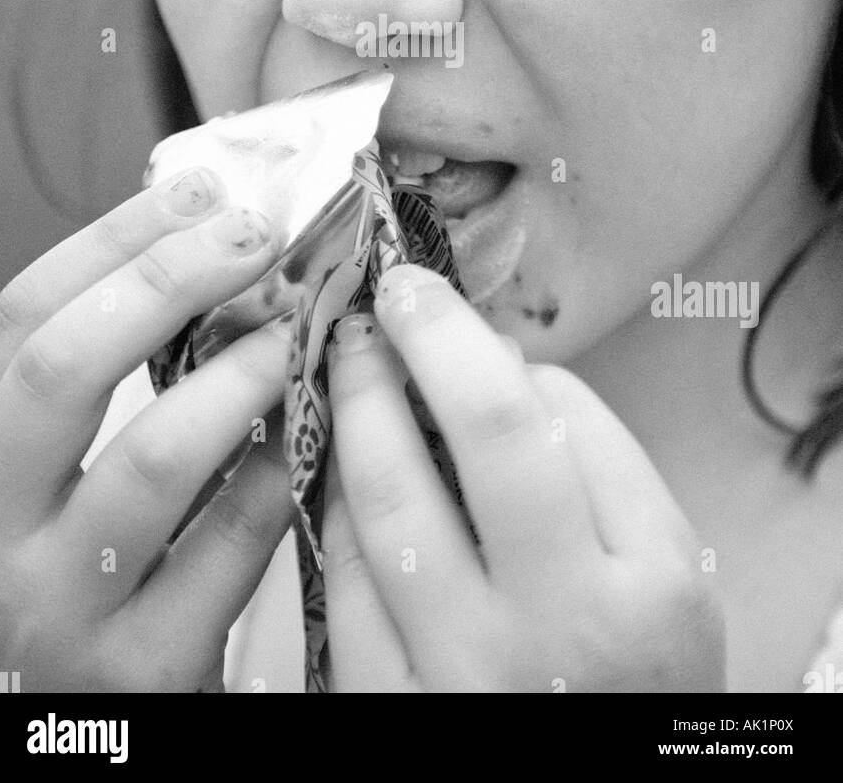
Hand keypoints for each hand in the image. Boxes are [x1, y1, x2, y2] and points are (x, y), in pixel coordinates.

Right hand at [0, 168, 293, 691]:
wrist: (74, 726)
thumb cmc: (81, 572)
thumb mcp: (55, 472)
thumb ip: (104, 370)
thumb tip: (198, 232)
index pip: (21, 317)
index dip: (114, 240)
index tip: (201, 190)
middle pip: (61, 370)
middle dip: (167, 281)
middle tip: (255, 239)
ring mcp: (61, 605)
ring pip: (153, 458)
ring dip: (239, 376)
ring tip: (294, 334)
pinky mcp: (144, 669)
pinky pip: (229, 545)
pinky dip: (280, 470)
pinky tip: (312, 430)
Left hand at [322, 264, 724, 692]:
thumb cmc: (629, 670)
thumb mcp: (665, 574)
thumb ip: (602, 470)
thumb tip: (503, 369)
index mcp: (643, 586)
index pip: (554, 426)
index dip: (478, 348)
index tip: (434, 299)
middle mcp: (554, 630)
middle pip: (476, 440)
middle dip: (416, 344)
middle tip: (384, 293)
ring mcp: (461, 676)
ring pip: (385, 504)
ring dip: (355, 410)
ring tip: (347, 358)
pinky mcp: (385, 707)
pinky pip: (344, 581)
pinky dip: (335, 508)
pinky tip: (335, 466)